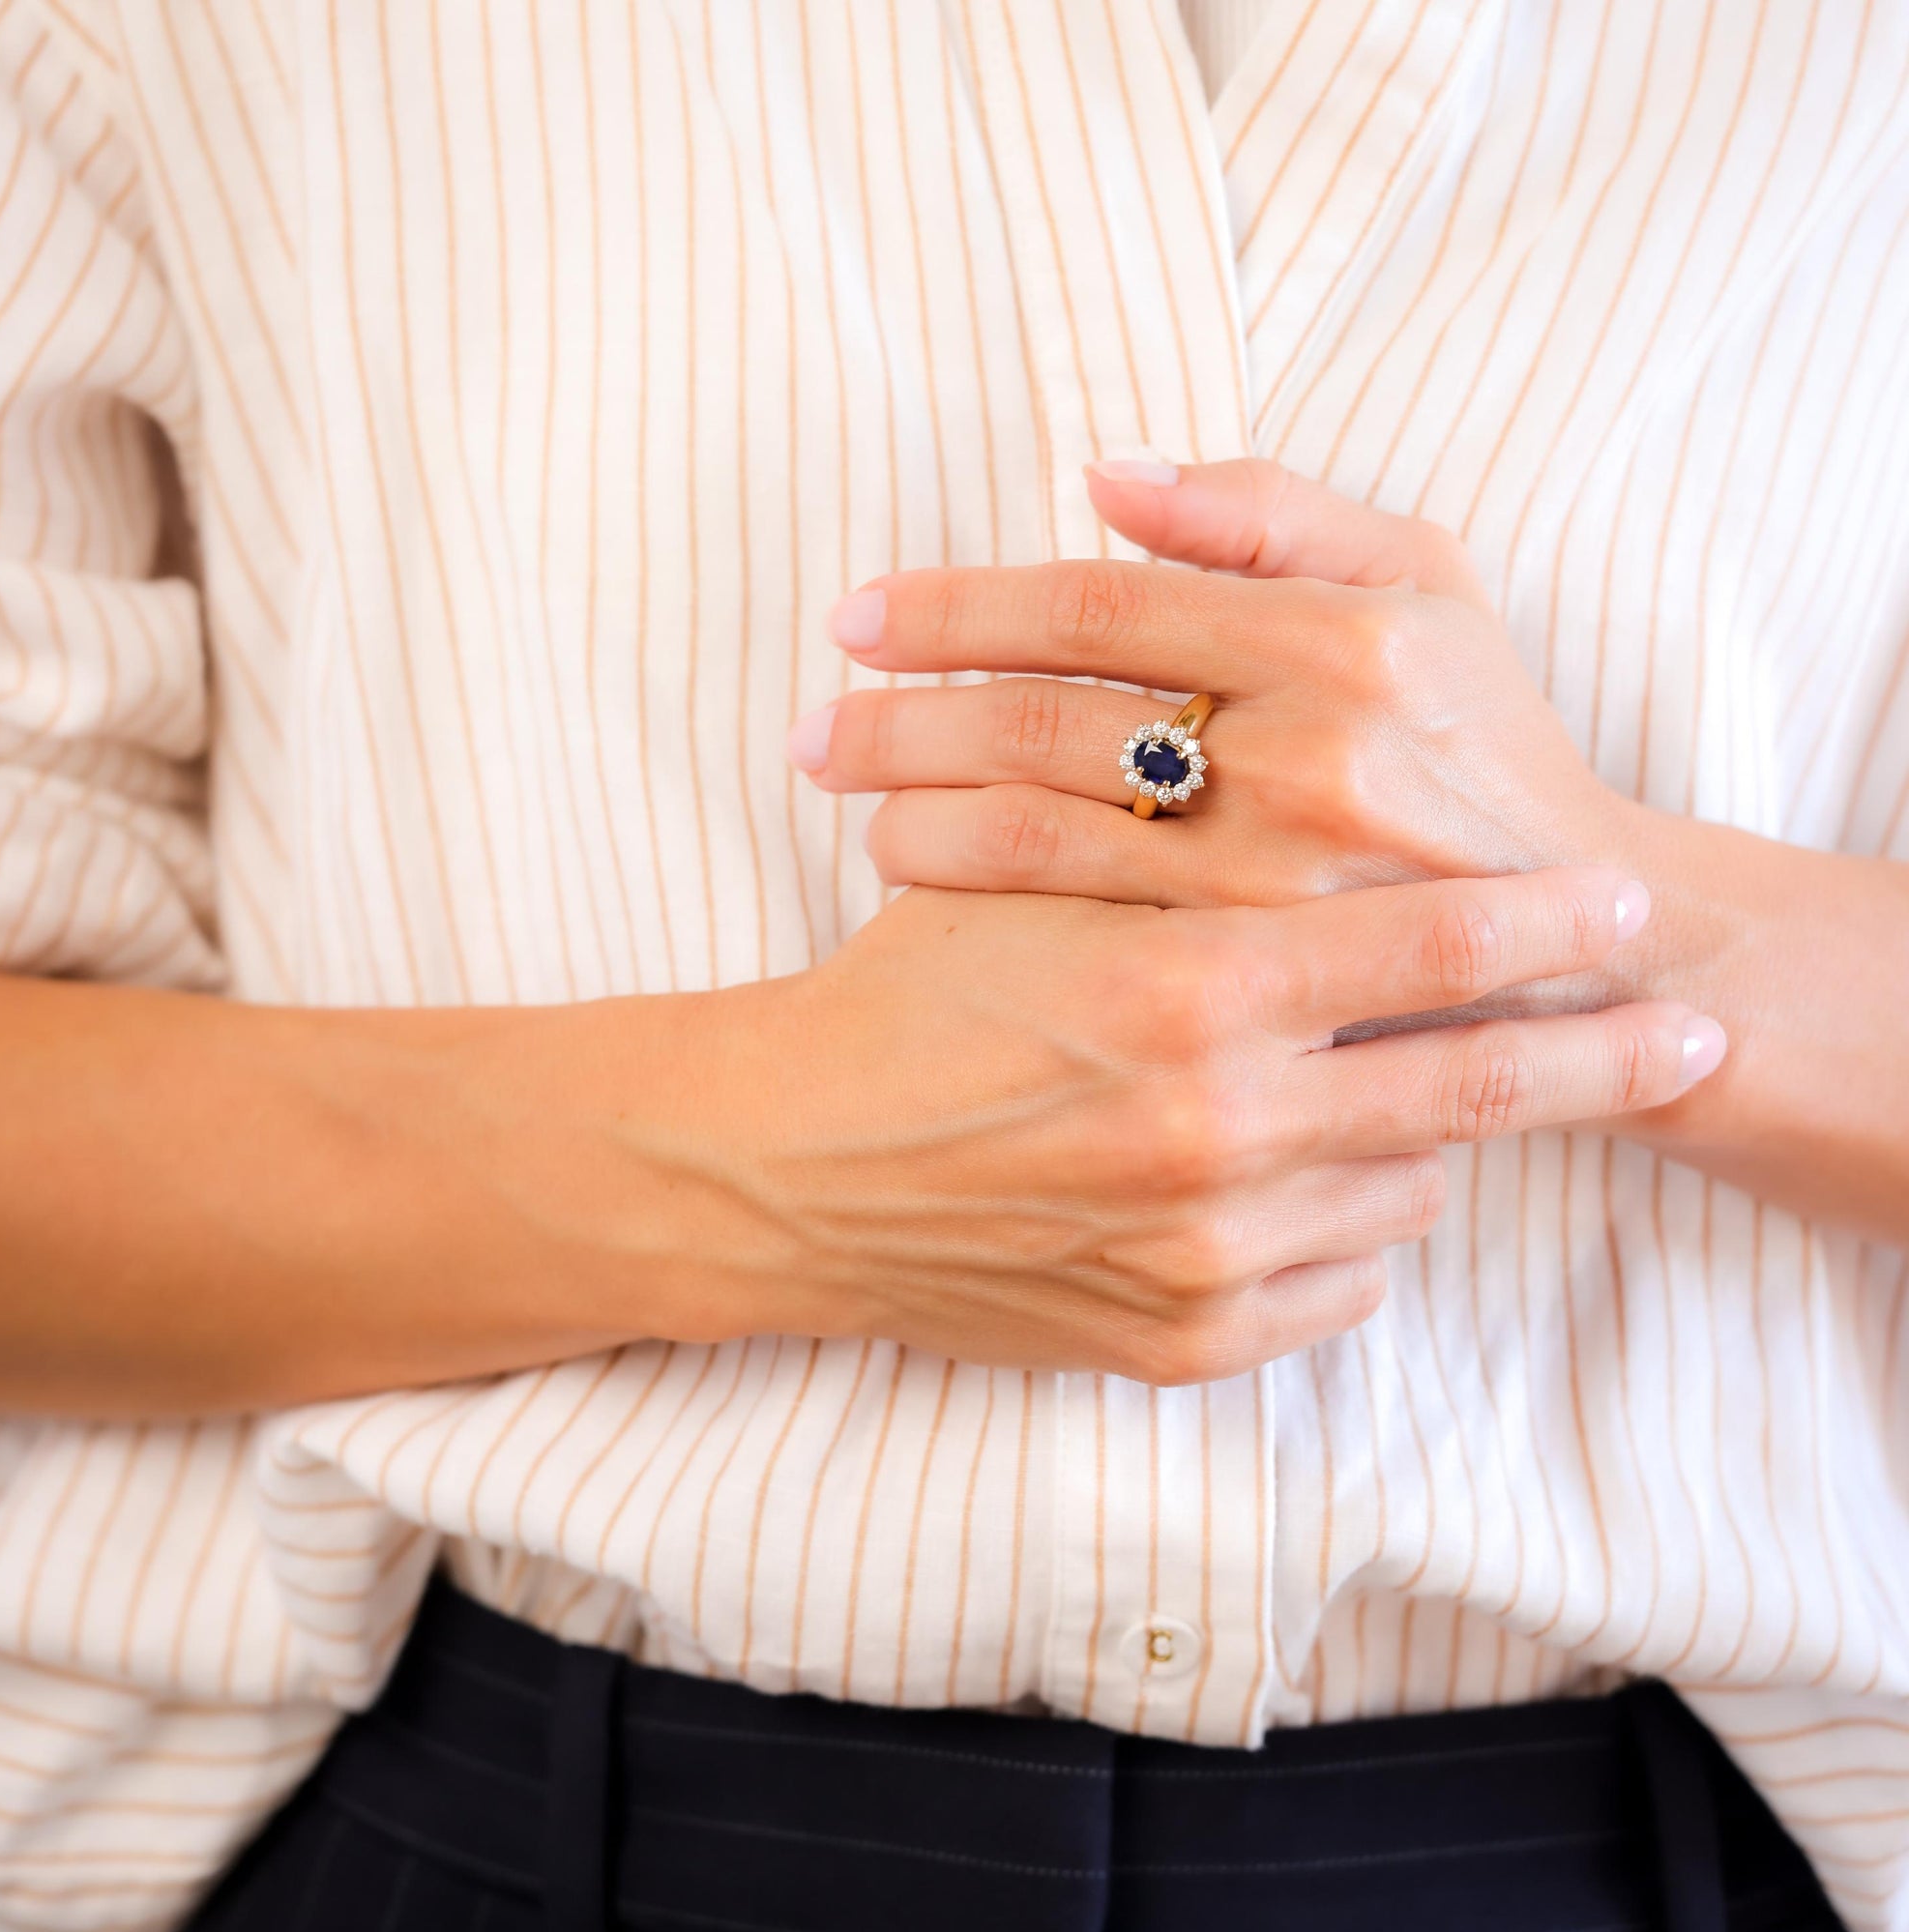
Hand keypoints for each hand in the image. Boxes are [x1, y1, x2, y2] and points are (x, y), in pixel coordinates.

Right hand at [684, 869, 1720, 1384]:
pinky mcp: (1179, 1340)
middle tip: (1685, 1034)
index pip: (1429, 947)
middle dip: (1601, 1056)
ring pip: (1407, 1186)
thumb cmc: (904, 996)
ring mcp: (1202, 1251)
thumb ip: (1181, 844)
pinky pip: (1342, 1283)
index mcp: (1183, 988)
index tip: (1628, 909)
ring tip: (1373, 1086)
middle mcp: (1212, 1129)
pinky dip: (1347, 1226)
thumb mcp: (1030, 876)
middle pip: (1473, 1088)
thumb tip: (1326, 807)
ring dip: (1418, 1132)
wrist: (787, 1169)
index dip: (1549, 923)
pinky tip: (1295, 1177)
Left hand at [789, 457, 1632, 908]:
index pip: (1090, 606)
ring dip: (915, 821)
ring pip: (1035, 843)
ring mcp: (1277, 893)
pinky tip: (925, 896)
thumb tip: (1105, 477)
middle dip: (896, 724)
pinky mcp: (1258, 993)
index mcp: (1341, 640)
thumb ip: (1272, 514)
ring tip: (853, 810)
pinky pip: (1074, 942)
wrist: (1583, 936)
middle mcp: (1307, 764)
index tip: (855, 620)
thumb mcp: (1426, 581)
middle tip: (810, 731)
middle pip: (1037, 726)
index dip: (952, 608)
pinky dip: (981, 912)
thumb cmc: (1481, 739)